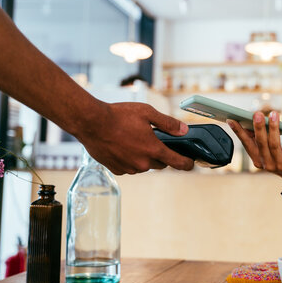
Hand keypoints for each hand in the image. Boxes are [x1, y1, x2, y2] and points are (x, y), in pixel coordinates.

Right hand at [74, 102, 193, 174]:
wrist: (91, 122)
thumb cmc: (118, 115)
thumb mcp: (147, 113)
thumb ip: (168, 123)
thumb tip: (184, 130)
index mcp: (153, 150)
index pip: (177, 162)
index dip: (186, 164)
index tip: (190, 164)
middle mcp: (142, 163)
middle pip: (160, 164)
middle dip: (160, 154)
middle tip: (153, 140)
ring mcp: (129, 168)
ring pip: (144, 165)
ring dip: (144, 156)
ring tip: (134, 140)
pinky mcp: (116, 169)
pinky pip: (129, 167)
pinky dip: (129, 159)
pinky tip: (123, 146)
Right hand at [227, 111, 281, 197]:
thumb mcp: (270, 152)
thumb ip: (263, 140)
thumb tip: (257, 122)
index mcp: (257, 160)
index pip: (246, 144)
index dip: (239, 132)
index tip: (231, 120)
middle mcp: (266, 164)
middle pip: (260, 142)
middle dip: (258, 127)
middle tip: (256, 113)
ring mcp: (278, 164)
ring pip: (273, 143)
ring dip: (273, 127)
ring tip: (273, 113)